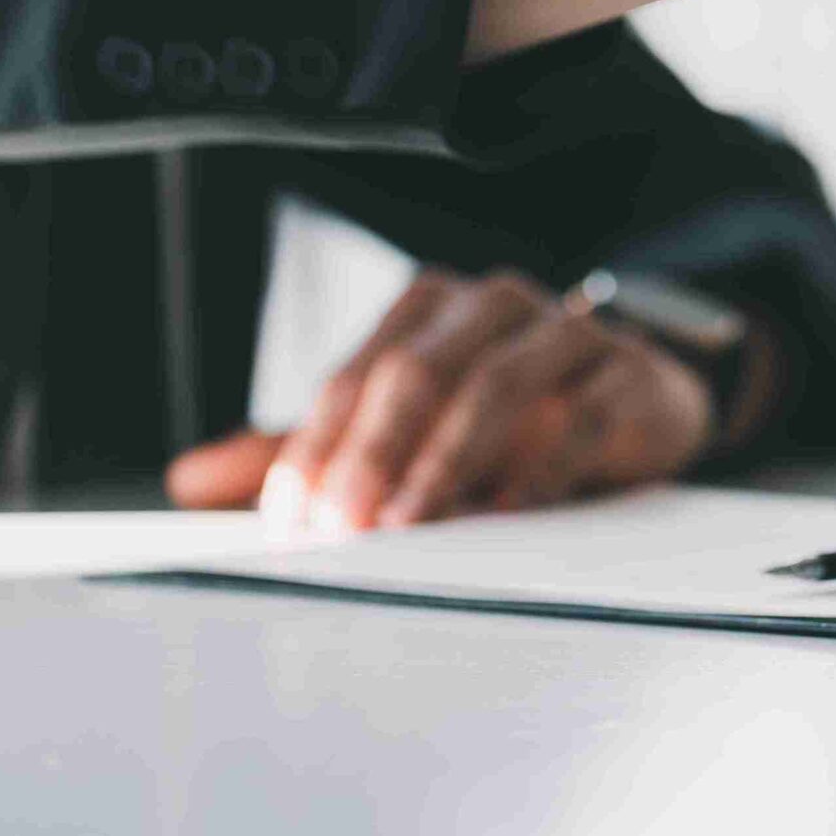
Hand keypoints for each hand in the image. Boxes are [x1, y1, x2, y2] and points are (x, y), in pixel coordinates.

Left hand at [163, 269, 716, 532]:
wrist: (643, 402)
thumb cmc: (513, 418)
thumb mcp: (404, 430)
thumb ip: (308, 450)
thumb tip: (193, 480)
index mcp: (432, 308)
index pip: (357, 375)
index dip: (317, 449)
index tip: (291, 520)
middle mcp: (495, 306)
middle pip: (417, 371)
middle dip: (371, 455)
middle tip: (343, 528)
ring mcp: (568, 333)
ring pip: (495, 385)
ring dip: (444, 463)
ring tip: (413, 527)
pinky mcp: (628, 374)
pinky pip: (580, 416)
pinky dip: (538, 469)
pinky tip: (507, 512)